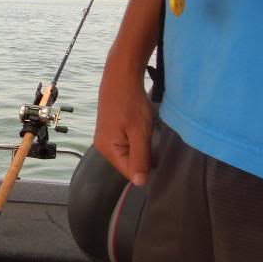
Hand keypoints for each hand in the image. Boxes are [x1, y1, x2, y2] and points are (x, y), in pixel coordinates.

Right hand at [93, 54, 153, 185]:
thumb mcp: (139, 133)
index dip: (147, 168)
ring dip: (142, 146)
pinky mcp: (111, 130)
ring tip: (147, 131)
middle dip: (144, 156)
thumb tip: (140, 184)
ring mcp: (106, 138)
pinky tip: (141, 127)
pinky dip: (137, 138)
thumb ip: (140, 159)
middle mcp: (103, 146)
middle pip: (129, 163)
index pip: (130, 173)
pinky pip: (127, 143)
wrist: (120, 77)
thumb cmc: (130, 104)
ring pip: (129, 153)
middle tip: (153, 139)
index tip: (159, 155)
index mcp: (108, 150)